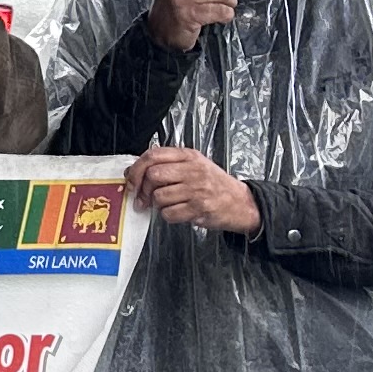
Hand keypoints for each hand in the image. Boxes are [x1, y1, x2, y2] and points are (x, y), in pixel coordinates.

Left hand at [129, 143, 259, 235]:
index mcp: (189, 156)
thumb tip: (133, 172)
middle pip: (153, 175)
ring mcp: (197, 189)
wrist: (241, 202)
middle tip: (144, 198)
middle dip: (144, 189)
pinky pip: (169, 214)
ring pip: (159, 196)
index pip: (153, 155)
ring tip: (169, 204)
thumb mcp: (194, 165)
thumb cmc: (214, 184)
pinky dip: (168, 216)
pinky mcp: (199, 208)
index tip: (131, 181)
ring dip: (158, 205)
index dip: (136, 169)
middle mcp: (193, 170)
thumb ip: (167, 165)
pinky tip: (178, 212)